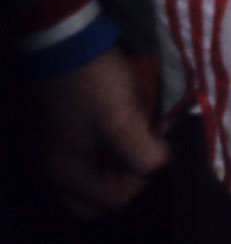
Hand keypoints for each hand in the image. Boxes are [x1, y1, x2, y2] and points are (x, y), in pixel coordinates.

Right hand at [25, 46, 170, 219]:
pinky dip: (109, 157)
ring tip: (141, 145)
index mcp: (63, 173)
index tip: (157, 153)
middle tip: (146, 157)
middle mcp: (53, 171)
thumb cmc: (95, 84)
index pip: (111, 201)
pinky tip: (127, 137)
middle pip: (95, 201)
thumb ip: (144, 154)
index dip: (141, 182)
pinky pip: (89, 162)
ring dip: (118, 170)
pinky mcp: (64, 137)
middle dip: (125, 185)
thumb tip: (163, 167)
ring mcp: (56, 153)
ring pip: (93, 181)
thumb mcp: (123, 120)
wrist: (67, 42)